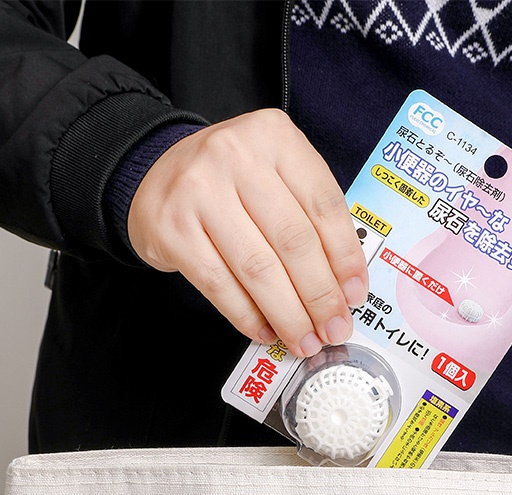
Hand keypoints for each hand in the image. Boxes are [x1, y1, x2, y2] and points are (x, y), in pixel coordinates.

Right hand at [128, 109, 368, 357]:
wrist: (155, 174)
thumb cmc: (232, 182)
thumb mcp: (276, 176)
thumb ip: (311, 218)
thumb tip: (343, 288)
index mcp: (275, 137)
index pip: (323, 205)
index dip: (345, 258)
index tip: (356, 296)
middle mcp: (235, 155)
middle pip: (293, 240)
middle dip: (320, 296)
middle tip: (334, 329)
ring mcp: (199, 191)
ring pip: (259, 268)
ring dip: (288, 314)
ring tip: (304, 340)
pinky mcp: (171, 228)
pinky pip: (220, 284)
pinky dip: (248, 315)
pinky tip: (267, 331)